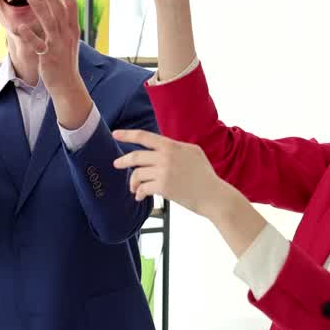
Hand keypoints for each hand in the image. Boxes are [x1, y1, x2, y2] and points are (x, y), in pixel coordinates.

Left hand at [12, 0, 81, 97]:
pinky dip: (30, 35)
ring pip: (50, 24)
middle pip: (60, 10)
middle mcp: (67, 35)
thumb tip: (62, 7)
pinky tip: (20, 27)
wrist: (67, 85)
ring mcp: (58, 46)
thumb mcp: (68, 40)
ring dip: (40, 9)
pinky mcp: (48, 57)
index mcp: (72, 30)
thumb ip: (65, 24)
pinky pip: (38, 45)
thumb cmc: (65, 61)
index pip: (71, 6)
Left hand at [112, 129, 230, 215]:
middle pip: (136, 156)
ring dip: (133, 182)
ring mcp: (164, 171)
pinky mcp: (163, 187)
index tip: (115, 133)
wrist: (214, 196)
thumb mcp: (193, 153)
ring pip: (137, 174)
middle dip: (123, 161)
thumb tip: (159, 147)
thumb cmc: (205, 176)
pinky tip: (139, 196)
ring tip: (134, 188)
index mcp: (173, 146)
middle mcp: (167, 156)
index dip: (128, 134)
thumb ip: (176, 148)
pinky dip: (138, 193)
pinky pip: (142, 188)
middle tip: (116, 164)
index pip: (145, 136)